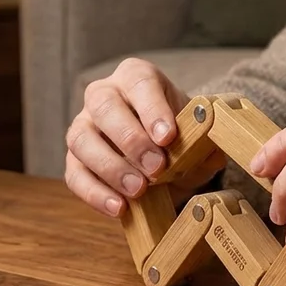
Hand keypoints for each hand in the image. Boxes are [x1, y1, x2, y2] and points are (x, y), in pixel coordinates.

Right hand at [65, 58, 227, 216]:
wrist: (163, 157)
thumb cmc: (177, 137)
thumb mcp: (196, 134)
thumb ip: (204, 142)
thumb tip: (211, 154)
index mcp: (136, 77)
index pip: (140, 83)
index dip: (153, 110)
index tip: (168, 137)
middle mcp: (103, 95)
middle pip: (104, 107)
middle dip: (131, 140)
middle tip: (156, 168)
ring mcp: (84, 126)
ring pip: (81, 139)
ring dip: (111, 167)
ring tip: (138, 190)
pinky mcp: (75, 159)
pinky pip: (75, 174)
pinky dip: (95, 193)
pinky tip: (119, 207)